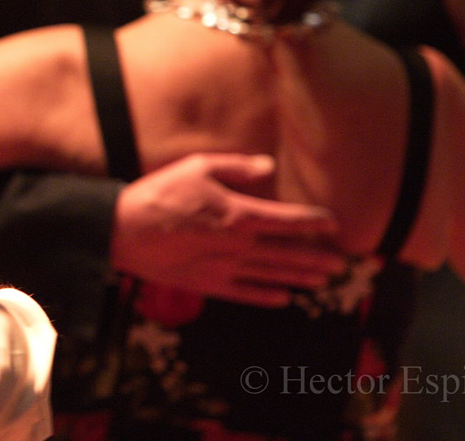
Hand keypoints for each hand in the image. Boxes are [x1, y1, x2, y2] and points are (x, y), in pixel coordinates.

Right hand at [109, 153, 345, 306]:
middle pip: (288, 254)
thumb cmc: (159, 193)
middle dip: (317, 257)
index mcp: (238, 214)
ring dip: (300, 278)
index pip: (288, 220)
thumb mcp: (197, 167)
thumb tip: (269, 167)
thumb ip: (237, 168)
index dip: (313, 222)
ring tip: (322, 280)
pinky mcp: (208, 284)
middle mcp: (238, 246)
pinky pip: (246, 294)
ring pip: (272, 275)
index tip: (332, 223)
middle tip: (341, 262)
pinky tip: (284, 298)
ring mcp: (225, 269)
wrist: (124, 230)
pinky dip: (268, 296)